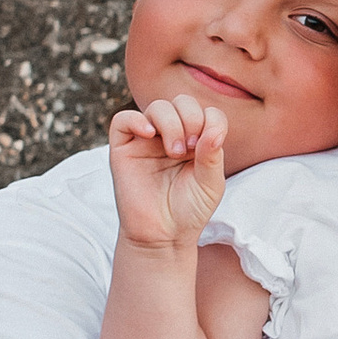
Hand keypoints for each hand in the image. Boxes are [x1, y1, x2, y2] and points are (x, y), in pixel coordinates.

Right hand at [109, 95, 230, 251]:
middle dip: (191, 118)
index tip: (207, 146)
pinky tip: (150, 135)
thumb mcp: (211, 184)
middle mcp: (172, 136)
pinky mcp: (123, 149)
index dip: (211, 121)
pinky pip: (123, 120)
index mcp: (196, 141)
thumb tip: (214, 129)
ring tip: (174, 152)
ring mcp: (147, 141)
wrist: (163, 236)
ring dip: (171, 123)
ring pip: (157, 107)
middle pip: (182, 102)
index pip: (207, 112)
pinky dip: (136, 120)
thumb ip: (213, 155)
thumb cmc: (189, 211)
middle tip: (190, 148)